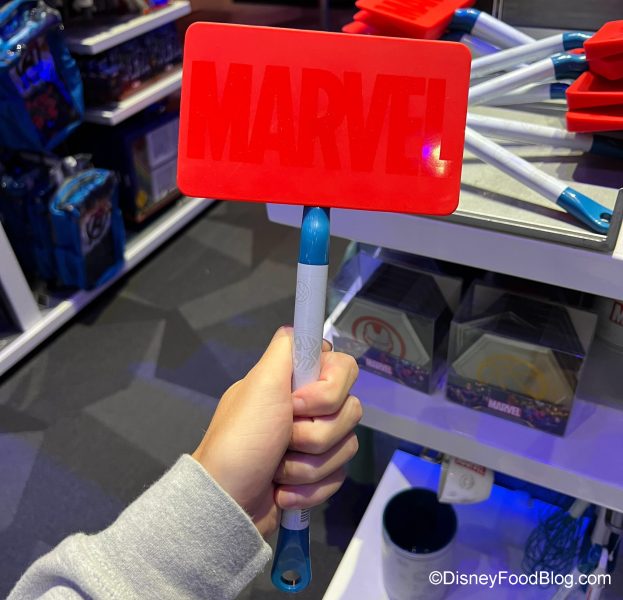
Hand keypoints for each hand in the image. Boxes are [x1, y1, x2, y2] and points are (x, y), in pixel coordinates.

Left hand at [192, 326, 360, 537]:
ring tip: (276, 469)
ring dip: (307, 466)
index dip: (329, 390)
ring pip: (346, 447)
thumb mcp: (260, 384)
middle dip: (314, 434)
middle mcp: (307, 407)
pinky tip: (281, 489)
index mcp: (295, 382)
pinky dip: (309, 488)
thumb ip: (285, 349)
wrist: (227, 501)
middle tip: (283, 438)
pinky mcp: (316, 474)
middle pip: (350, 411)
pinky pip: (337, 476)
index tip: (297, 403)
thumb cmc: (241, 440)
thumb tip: (299, 326)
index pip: (344, 369)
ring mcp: (313, 442)